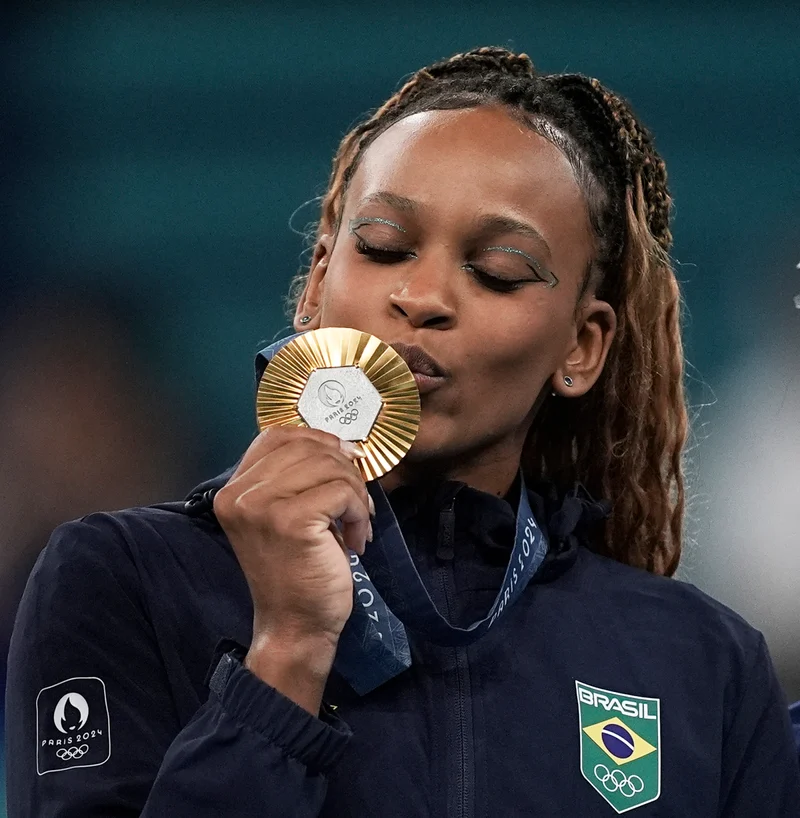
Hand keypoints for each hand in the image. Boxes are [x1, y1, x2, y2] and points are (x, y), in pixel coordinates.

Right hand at [213, 426, 371, 711]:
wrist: (294, 626)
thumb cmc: (296, 571)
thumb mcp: (284, 514)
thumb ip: (296, 477)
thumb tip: (342, 444)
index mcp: (232, 490)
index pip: (277, 435)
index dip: (318, 440)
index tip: (344, 463)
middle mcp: (238, 494)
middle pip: (307, 447)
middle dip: (344, 469)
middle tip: (357, 503)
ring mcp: (261, 507)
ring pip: (329, 466)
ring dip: (356, 493)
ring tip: (357, 524)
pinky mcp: (291, 521)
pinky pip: (342, 492)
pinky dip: (360, 512)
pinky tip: (357, 538)